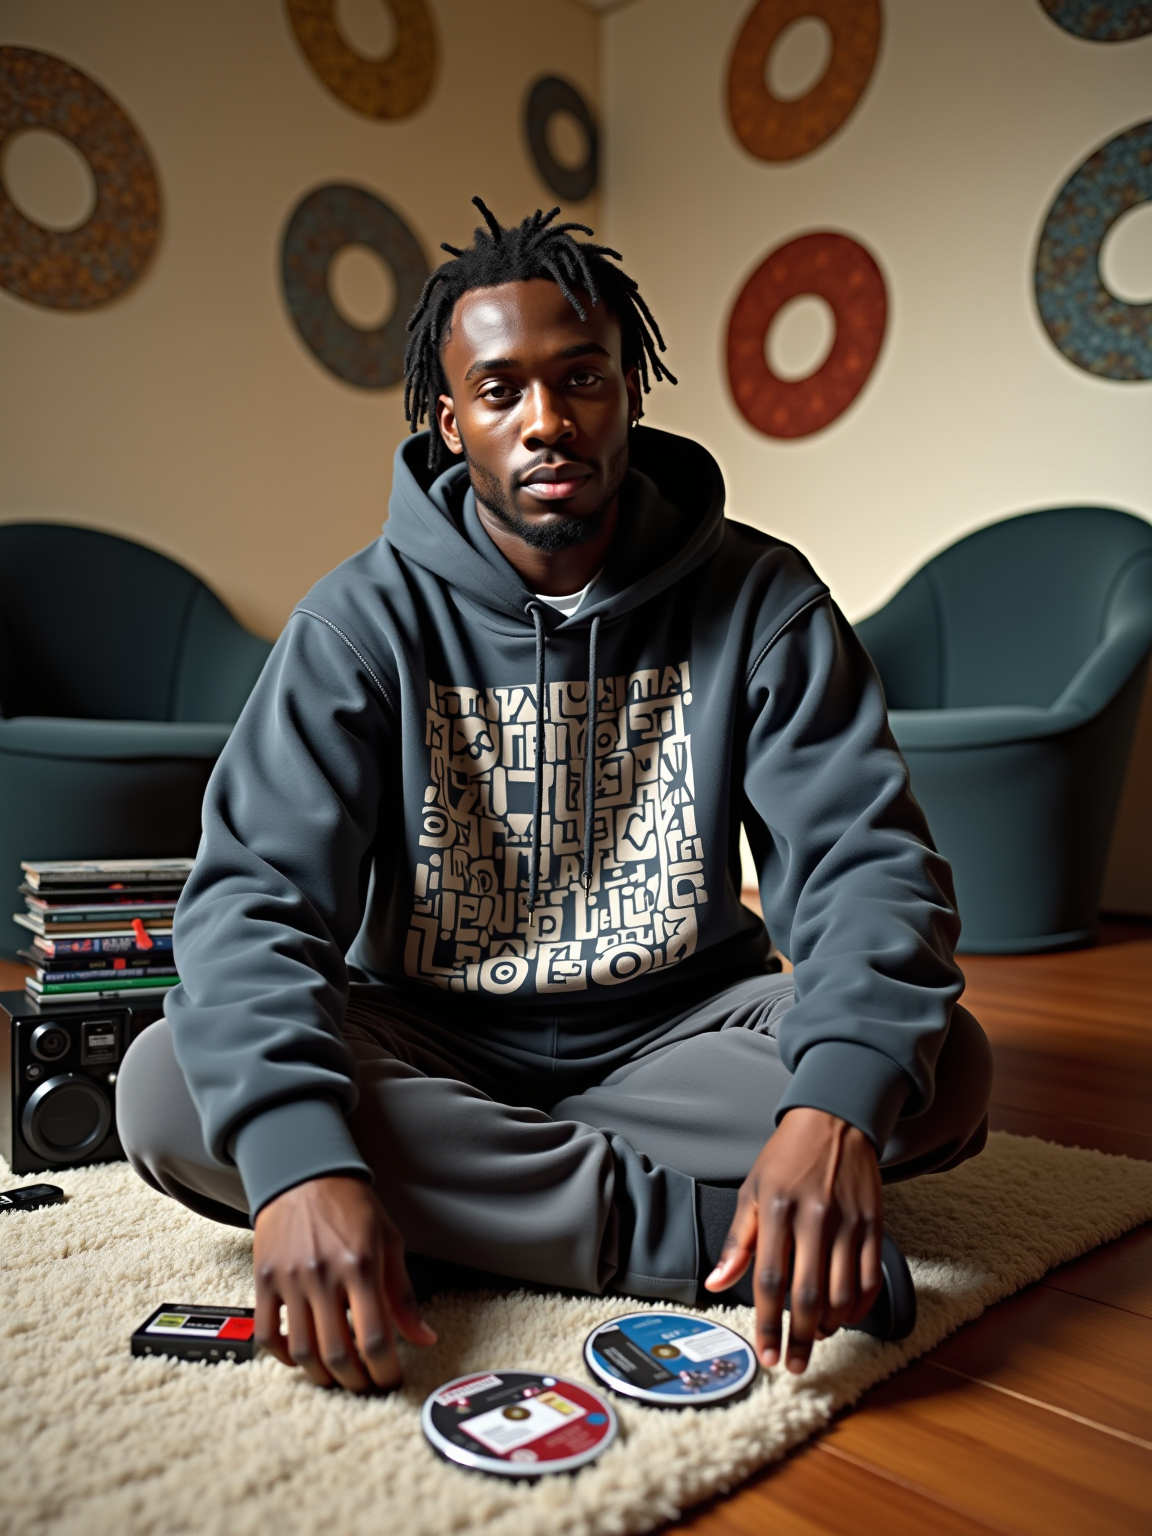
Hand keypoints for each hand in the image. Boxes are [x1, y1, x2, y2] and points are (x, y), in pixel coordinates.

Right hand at [253, 1175, 436, 1391]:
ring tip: (337, 1375)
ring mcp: (290, 1279)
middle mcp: (323, 1275)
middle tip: (366, 1384)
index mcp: (361, 1265)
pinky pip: (267, 1334)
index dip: (385, 1372)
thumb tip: (425, 1337)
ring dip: (323, 1375)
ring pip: (302, 1351)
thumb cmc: (352, 1205)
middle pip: (337, 1353)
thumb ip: (404, 1294)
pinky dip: (284, 1357)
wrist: (304, 1173)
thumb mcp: (389, 1240)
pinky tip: (301, 1356)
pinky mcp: (264, 1279)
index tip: (390, 1381)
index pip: (375, 1338)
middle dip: (356, 1381)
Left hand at [704, 1107, 882, 1374]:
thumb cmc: (787, 1158)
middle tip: (794, 1363)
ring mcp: (849, 1222)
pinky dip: (859, 1308)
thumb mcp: (752, 1190)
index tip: (767, 1355)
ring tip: (815, 1336)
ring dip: (829, 1326)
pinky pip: (870, 1279)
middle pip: (808, 1295)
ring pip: (842, 1294)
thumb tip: (716, 1283)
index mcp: (777, 1208)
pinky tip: (844, 1317)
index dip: (767, 1323)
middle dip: (799, 1338)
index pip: (769, 1279)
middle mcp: (815, 1216)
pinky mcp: (875, 1224)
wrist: (834, 1121)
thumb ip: (736, 1241)